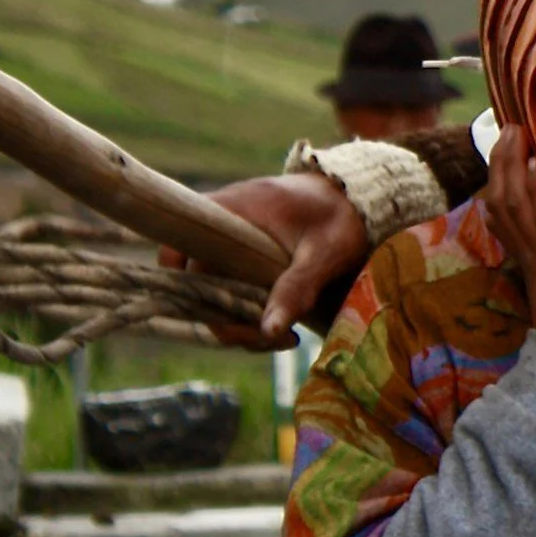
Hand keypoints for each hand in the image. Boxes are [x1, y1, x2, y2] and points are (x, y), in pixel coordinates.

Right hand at [159, 172, 365, 346]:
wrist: (359, 197)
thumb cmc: (342, 216)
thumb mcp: (325, 253)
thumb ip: (297, 288)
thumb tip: (268, 331)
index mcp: (229, 211)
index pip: (176, 250)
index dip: (184, 291)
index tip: (228, 320)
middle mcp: (221, 224)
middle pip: (195, 283)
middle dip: (226, 321)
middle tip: (268, 339)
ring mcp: (233, 240)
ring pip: (215, 290)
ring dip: (241, 321)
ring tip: (285, 338)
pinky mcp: (248, 255)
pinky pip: (233, 286)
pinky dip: (250, 310)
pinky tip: (283, 328)